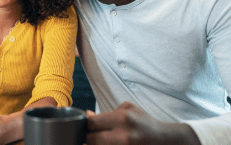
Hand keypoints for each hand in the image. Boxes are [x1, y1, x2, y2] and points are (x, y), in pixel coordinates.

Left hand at [85, 102, 200, 144]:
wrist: (166, 140)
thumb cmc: (145, 123)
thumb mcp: (128, 110)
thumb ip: (106, 113)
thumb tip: (87, 115)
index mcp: (123, 118)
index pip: (93, 123)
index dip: (87, 124)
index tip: (88, 125)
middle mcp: (124, 135)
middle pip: (92, 139)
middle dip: (89, 137)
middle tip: (91, 136)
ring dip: (96, 144)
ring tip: (101, 139)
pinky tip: (108, 143)